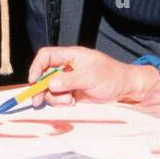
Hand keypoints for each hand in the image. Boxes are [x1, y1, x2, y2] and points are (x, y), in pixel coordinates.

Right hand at [27, 46, 157, 106]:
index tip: (34, 81)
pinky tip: (73, 102)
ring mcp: (69, 81)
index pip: (46, 56)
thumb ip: (69, 80)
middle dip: (40, 87)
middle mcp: (67, 67)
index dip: (37, 67)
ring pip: (50, 89)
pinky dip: (61, 102)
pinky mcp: (72, 92)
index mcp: (71, 56)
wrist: (125, 89)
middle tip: (37, 100)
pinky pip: (58, 98)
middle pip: (44, 74)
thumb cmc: (112, 76)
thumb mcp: (90, 77)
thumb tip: (51, 85)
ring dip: (55, 97)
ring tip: (70, 101)